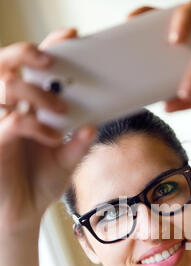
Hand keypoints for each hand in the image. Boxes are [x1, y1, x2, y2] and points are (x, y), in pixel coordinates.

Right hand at [0, 28, 96, 232]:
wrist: (22, 213)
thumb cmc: (39, 184)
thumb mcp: (67, 162)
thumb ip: (78, 144)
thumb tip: (93, 124)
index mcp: (28, 108)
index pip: (31, 69)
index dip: (46, 49)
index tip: (70, 38)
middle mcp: (10, 109)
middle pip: (6, 64)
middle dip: (27, 53)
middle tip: (51, 60)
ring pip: (6, 85)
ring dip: (37, 92)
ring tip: (61, 109)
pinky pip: (12, 119)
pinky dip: (35, 124)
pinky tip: (52, 137)